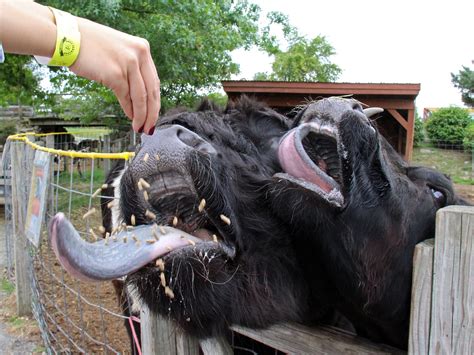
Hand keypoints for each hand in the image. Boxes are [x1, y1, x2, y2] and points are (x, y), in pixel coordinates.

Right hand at [70, 18, 159, 133]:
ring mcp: (128, 63)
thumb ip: (132, 67)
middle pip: (151, 91)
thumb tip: (139, 94)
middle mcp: (139, 54)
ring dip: (141, 115)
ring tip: (139, 126)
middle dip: (152, 113)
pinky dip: (129, 110)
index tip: (154, 113)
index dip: (155, 101)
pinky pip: (126, 97)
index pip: (154, 81)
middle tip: (150, 127)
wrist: (68, 36)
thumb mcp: (119, 50)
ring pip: (141, 97)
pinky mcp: (115, 73)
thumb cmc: (90, 45)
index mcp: (142, 48)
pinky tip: (130, 117)